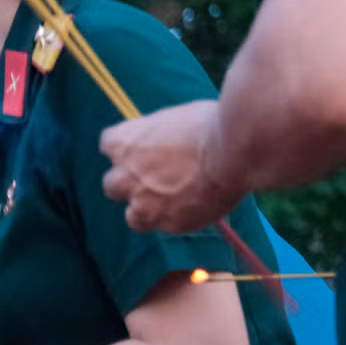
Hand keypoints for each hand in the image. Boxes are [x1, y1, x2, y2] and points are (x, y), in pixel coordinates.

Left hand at [99, 101, 241, 234]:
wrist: (236, 149)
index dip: (129, 148)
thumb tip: (163, 142)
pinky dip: (175, 218)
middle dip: (130, 182)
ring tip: (178, 197)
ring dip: (148, 208)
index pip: (109, 145)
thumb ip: (159, 136)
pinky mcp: (166, 223)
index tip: (145, 149)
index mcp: (123, 142)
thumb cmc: (213, 125)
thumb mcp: (176, 119)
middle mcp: (123, 175)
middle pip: (112, 183)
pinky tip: (196, 205)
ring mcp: (143, 203)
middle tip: (158, 178)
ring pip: (133, 214)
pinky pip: (163, 225)